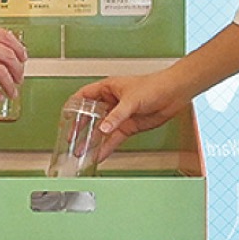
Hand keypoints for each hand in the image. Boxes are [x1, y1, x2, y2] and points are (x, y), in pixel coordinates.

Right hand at [75, 69, 189, 160]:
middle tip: (70, 139)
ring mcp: (119, 115)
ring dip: (91, 141)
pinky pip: (114, 138)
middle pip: (90, 116)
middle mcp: (111, 102)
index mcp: (108, 88)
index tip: (64, 117)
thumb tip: (103, 128)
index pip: (83, 96)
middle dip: (79, 128)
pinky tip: (99, 154)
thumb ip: (116, 116)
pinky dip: (106, 147)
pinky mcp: (128, 126)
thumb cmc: (155, 85)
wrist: (174, 93)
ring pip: (101, 130)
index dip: (73, 106)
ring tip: (81, 152)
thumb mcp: (131, 100)